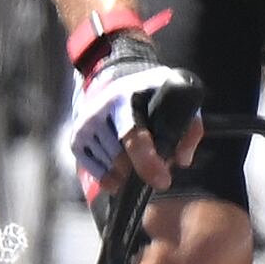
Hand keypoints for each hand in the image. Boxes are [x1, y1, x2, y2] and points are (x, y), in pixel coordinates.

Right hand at [66, 53, 199, 202]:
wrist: (118, 82)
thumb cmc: (152, 95)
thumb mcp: (176, 99)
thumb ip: (188, 128)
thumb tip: (181, 161)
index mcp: (124, 98)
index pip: (133, 135)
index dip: (147, 161)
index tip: (162, 182)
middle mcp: (98, 111)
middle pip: (121, 158)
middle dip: (142, 169)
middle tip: (157, 166)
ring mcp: (84, 126)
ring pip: (111, 167)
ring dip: (129, 172)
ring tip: (139, 159)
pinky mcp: (76, 140)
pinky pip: (95, 172)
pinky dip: (112, 178)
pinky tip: (123, 175)